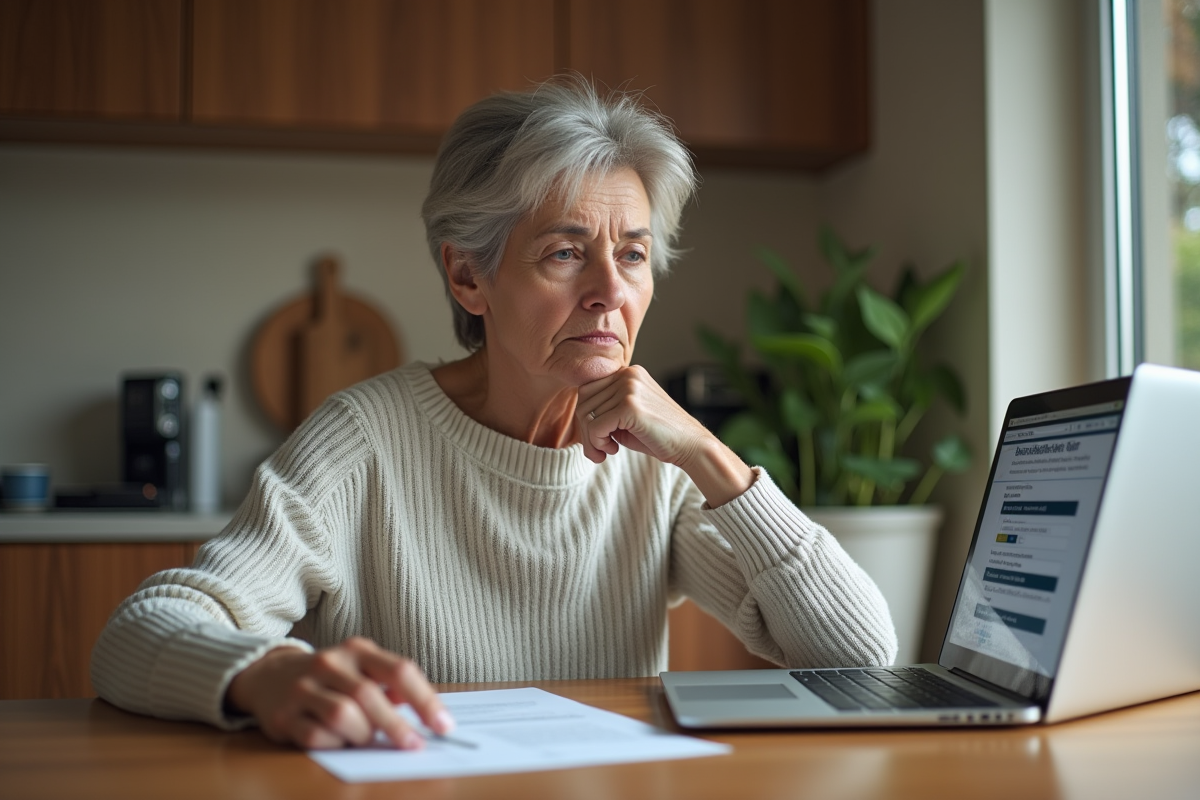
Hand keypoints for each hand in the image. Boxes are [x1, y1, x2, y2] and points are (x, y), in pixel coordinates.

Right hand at [225, 636, 452, 749]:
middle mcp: (329, 663)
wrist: (269, 675)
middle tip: (413, 745)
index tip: (444, 725)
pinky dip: (335, 744)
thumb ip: (392, 685)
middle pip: (370, 696)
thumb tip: (428, 710)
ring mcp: (303, 688)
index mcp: (357, 650)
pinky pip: (317, 737)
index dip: (425, 700)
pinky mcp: (283, 715)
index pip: (399, 670)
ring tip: (365, 738)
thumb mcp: (362, 668)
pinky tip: (338, 740)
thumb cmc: (330, 677)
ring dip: (362, 735)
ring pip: (344, 716)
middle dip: (396, 726)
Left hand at [576, 366, 753, 506]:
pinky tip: (612, 451)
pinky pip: (595, 427)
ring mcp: (629, 388)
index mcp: (629, 373)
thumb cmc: (659, 436)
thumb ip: (605, 409)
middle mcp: (628, 374)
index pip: (587, 390)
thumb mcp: (628, 416)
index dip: (586, 417)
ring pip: (586, 415)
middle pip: (583, 401)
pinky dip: (597, 443)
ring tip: (606, 452)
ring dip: (591, 441)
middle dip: (585, 431)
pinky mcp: (630, 406)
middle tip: (598, 450)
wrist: (692, 446)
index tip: (598, 438)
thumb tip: (579, 415)